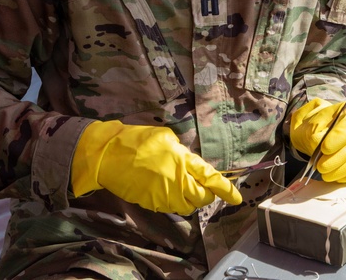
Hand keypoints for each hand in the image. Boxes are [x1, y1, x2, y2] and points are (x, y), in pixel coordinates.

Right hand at [71, 120, 241, 214]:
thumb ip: (182, 153)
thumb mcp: (164, 137)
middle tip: (203, 187)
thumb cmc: (136, 140)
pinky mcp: (153, 204)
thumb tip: (189, 163)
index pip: (211, 178)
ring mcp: (164, 195)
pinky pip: (171, 207)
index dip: (226, 190)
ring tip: (180, 185)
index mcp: (182, 160)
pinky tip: (164, 188)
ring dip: (190, 199)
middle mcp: (176, 181)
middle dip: (207, 194)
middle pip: (202, 198)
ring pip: (188, 206)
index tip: (237, 198)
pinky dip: (174, 201)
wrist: (108, 156)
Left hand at [289, 98, 345, 182]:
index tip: (325, 149)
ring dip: (343, 169)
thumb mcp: (310, 121)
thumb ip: (315, 129)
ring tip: (326, 174)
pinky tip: (338, 177)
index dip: (340, 137)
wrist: (320, 132)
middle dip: (338, 158)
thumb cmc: (317, 125)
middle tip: (321, 167)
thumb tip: (319, 143)